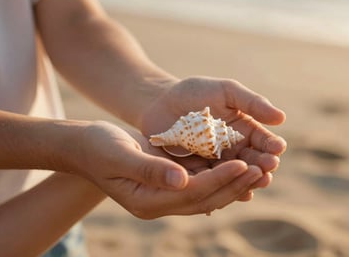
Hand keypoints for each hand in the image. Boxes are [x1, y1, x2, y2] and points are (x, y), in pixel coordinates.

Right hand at [73, 121, 262, 217]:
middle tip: (262, 169)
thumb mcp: (119, 155)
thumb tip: (181, 180)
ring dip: (233, 182)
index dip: (219, 180)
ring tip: (258, 168)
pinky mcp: (169, 181)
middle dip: (234, 185)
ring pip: (207, 192)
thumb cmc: (98, 147)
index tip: (243, 164)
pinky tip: (238, 163)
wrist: (86, 146)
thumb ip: (149, 169)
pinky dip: (220, 175)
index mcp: (147, 200)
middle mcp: (159, 202)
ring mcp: (165, 193)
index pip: (192, 194)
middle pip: (205, 199)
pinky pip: (200, 182)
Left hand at [139, 76, 286, 187]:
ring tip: (254, 182)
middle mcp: (233, 149)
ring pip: (234, 176)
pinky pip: (211, 182)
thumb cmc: (194, 92)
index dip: (271, 145)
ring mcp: (215, 163)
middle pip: (252, 161)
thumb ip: (251, 102)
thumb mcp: (225, 91)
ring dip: (246, 181)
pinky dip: (221, 188)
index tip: (277, 148)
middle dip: (262, 165)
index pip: (262, 140)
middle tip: (268, 168)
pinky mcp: (197, 172)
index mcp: (243, 129)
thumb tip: (282, 118)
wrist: (159, 102)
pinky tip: (231, 193)